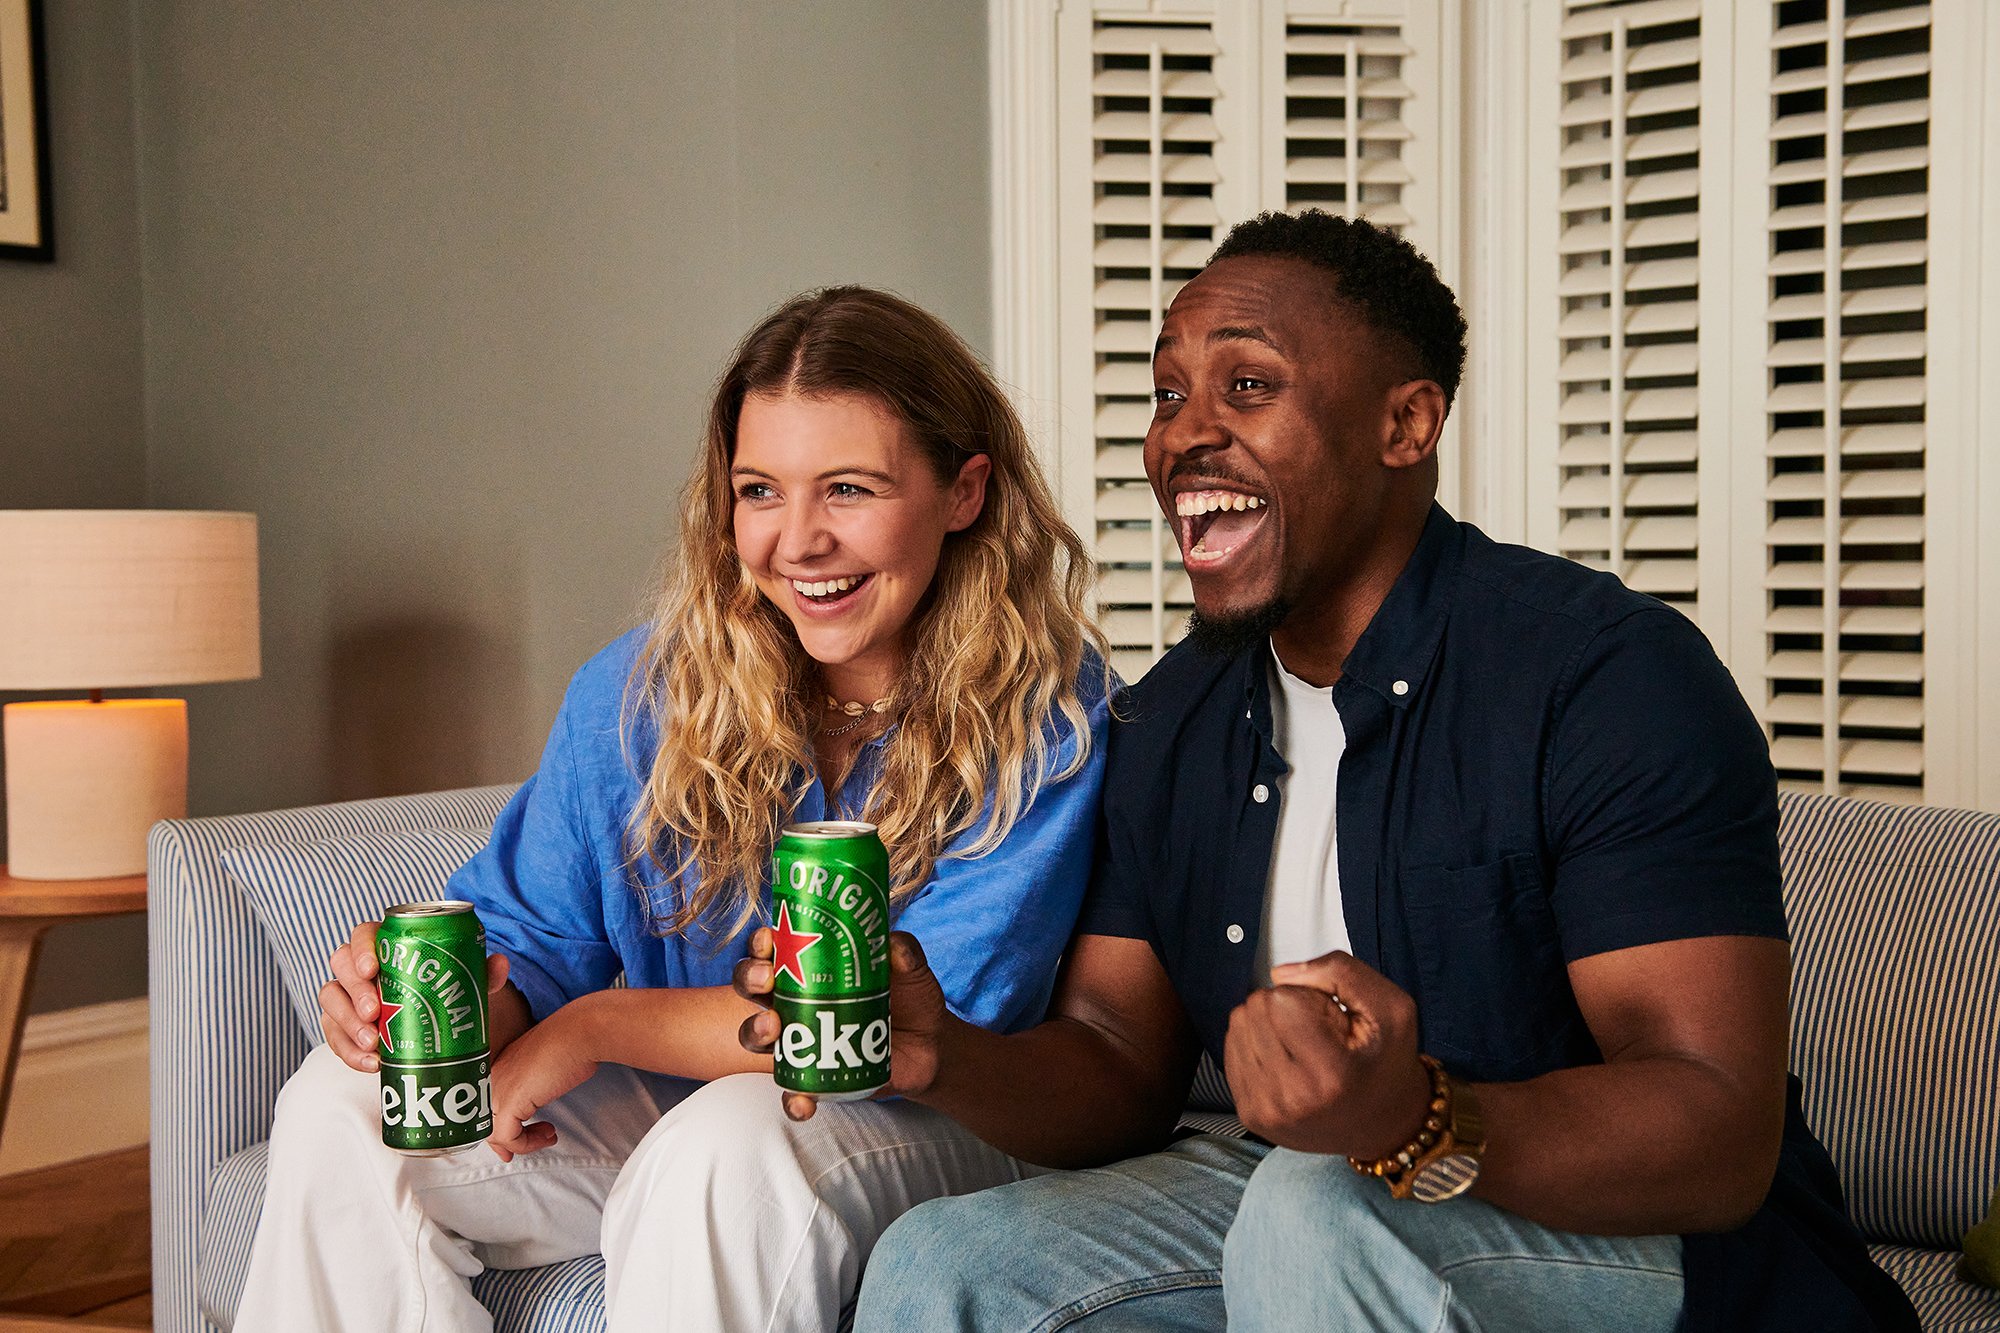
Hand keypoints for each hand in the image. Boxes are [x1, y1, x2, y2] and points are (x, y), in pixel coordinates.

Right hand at [317, 919, 513, 1073]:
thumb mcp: (464, 980)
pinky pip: (334, 1037)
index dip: (361, 949)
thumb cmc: (443, 989)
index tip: (372, 969)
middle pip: (340, 966)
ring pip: (330, 999)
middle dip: (354, 990)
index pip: (362, 934)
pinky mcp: (342, 1026)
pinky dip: (349, 1052)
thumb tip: (499, 963)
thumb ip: (481, 971)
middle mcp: (359, 967)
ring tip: (373, 1042)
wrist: (434, 1023)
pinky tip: (372, 1063)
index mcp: (384, 944)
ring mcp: (347, 996)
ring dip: (347, 1022)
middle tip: (374, 1011)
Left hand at [487, 1002, 596, 1160]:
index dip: (498, 1127)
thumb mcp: (545, 1067)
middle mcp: (492, 1078)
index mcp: (498, 1066)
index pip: (486, 1106)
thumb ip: (533, 1086)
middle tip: (521, 1149)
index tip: (514, 1141)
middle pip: (485, 1122)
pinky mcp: (509, 1102)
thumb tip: (536, 1103)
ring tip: (547, 1134)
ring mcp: (497, 1089)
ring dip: (523, 1143)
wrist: (579, 1032)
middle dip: (504, 1142)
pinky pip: (508, 1137)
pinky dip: (528, 1144)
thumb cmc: (571, 1042)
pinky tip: (549, 1132)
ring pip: (494, 1134)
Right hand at [734, 928, 953, 1122]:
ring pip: (759, 1035)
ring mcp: (800, 1040)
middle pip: (754, 987)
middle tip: (766, 980)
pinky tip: (802, 1102)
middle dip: (749, 979)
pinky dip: (792, 1099)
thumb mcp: (912, 969)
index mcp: (811, 966)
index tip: (768, 940)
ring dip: (756, 1030)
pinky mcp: (814, 1076)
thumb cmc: (911, 997)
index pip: (774, 948)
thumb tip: (894, 944)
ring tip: (773, 1028)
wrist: (929, 1046)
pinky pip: (792, 1091)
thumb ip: (905, 953)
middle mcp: (795, 1000)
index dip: (761, 943)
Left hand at [1223, 950, 1431, 1158]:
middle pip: (1256, 1009)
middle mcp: (1294, 1097)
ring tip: (1303, 1048)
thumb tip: (1280, 974)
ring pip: (1239, 1025)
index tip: (1333, 1020)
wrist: (1382, 1124)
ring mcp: (1267, 1110)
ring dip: (1268, 1025)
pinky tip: (1286, 1061)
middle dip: (1286, 1008)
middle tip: (1319, 1034)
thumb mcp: (1390, 1006)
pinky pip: (1231, 1049)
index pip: (1281, 999)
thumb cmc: (1386, 1063)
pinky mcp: (1250, 1114)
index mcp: (1331, 1074)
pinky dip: (1257, 1045)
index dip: (1309, 997)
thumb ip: (1340, 972)